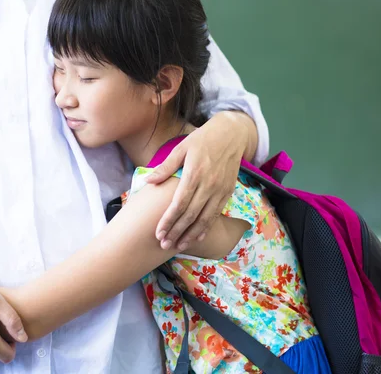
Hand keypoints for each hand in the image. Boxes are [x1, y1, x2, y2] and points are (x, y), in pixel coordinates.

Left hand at [145, 111, 256, 249]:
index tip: (158, 233)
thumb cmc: (203, 139)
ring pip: (204, 219)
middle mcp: (208, 185)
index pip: (179, 204)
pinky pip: (216, 215)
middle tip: (164, 245)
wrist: (232, 134)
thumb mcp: (181, 148)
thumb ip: (166, 167)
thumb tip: (149, 182)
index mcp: (194, 174)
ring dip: (191, 235)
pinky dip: (206, 228)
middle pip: (190, 215)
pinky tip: (197, 237)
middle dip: (176, 232)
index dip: (168, 221)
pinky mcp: (228, 192)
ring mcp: (220, 190)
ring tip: (178, 246)